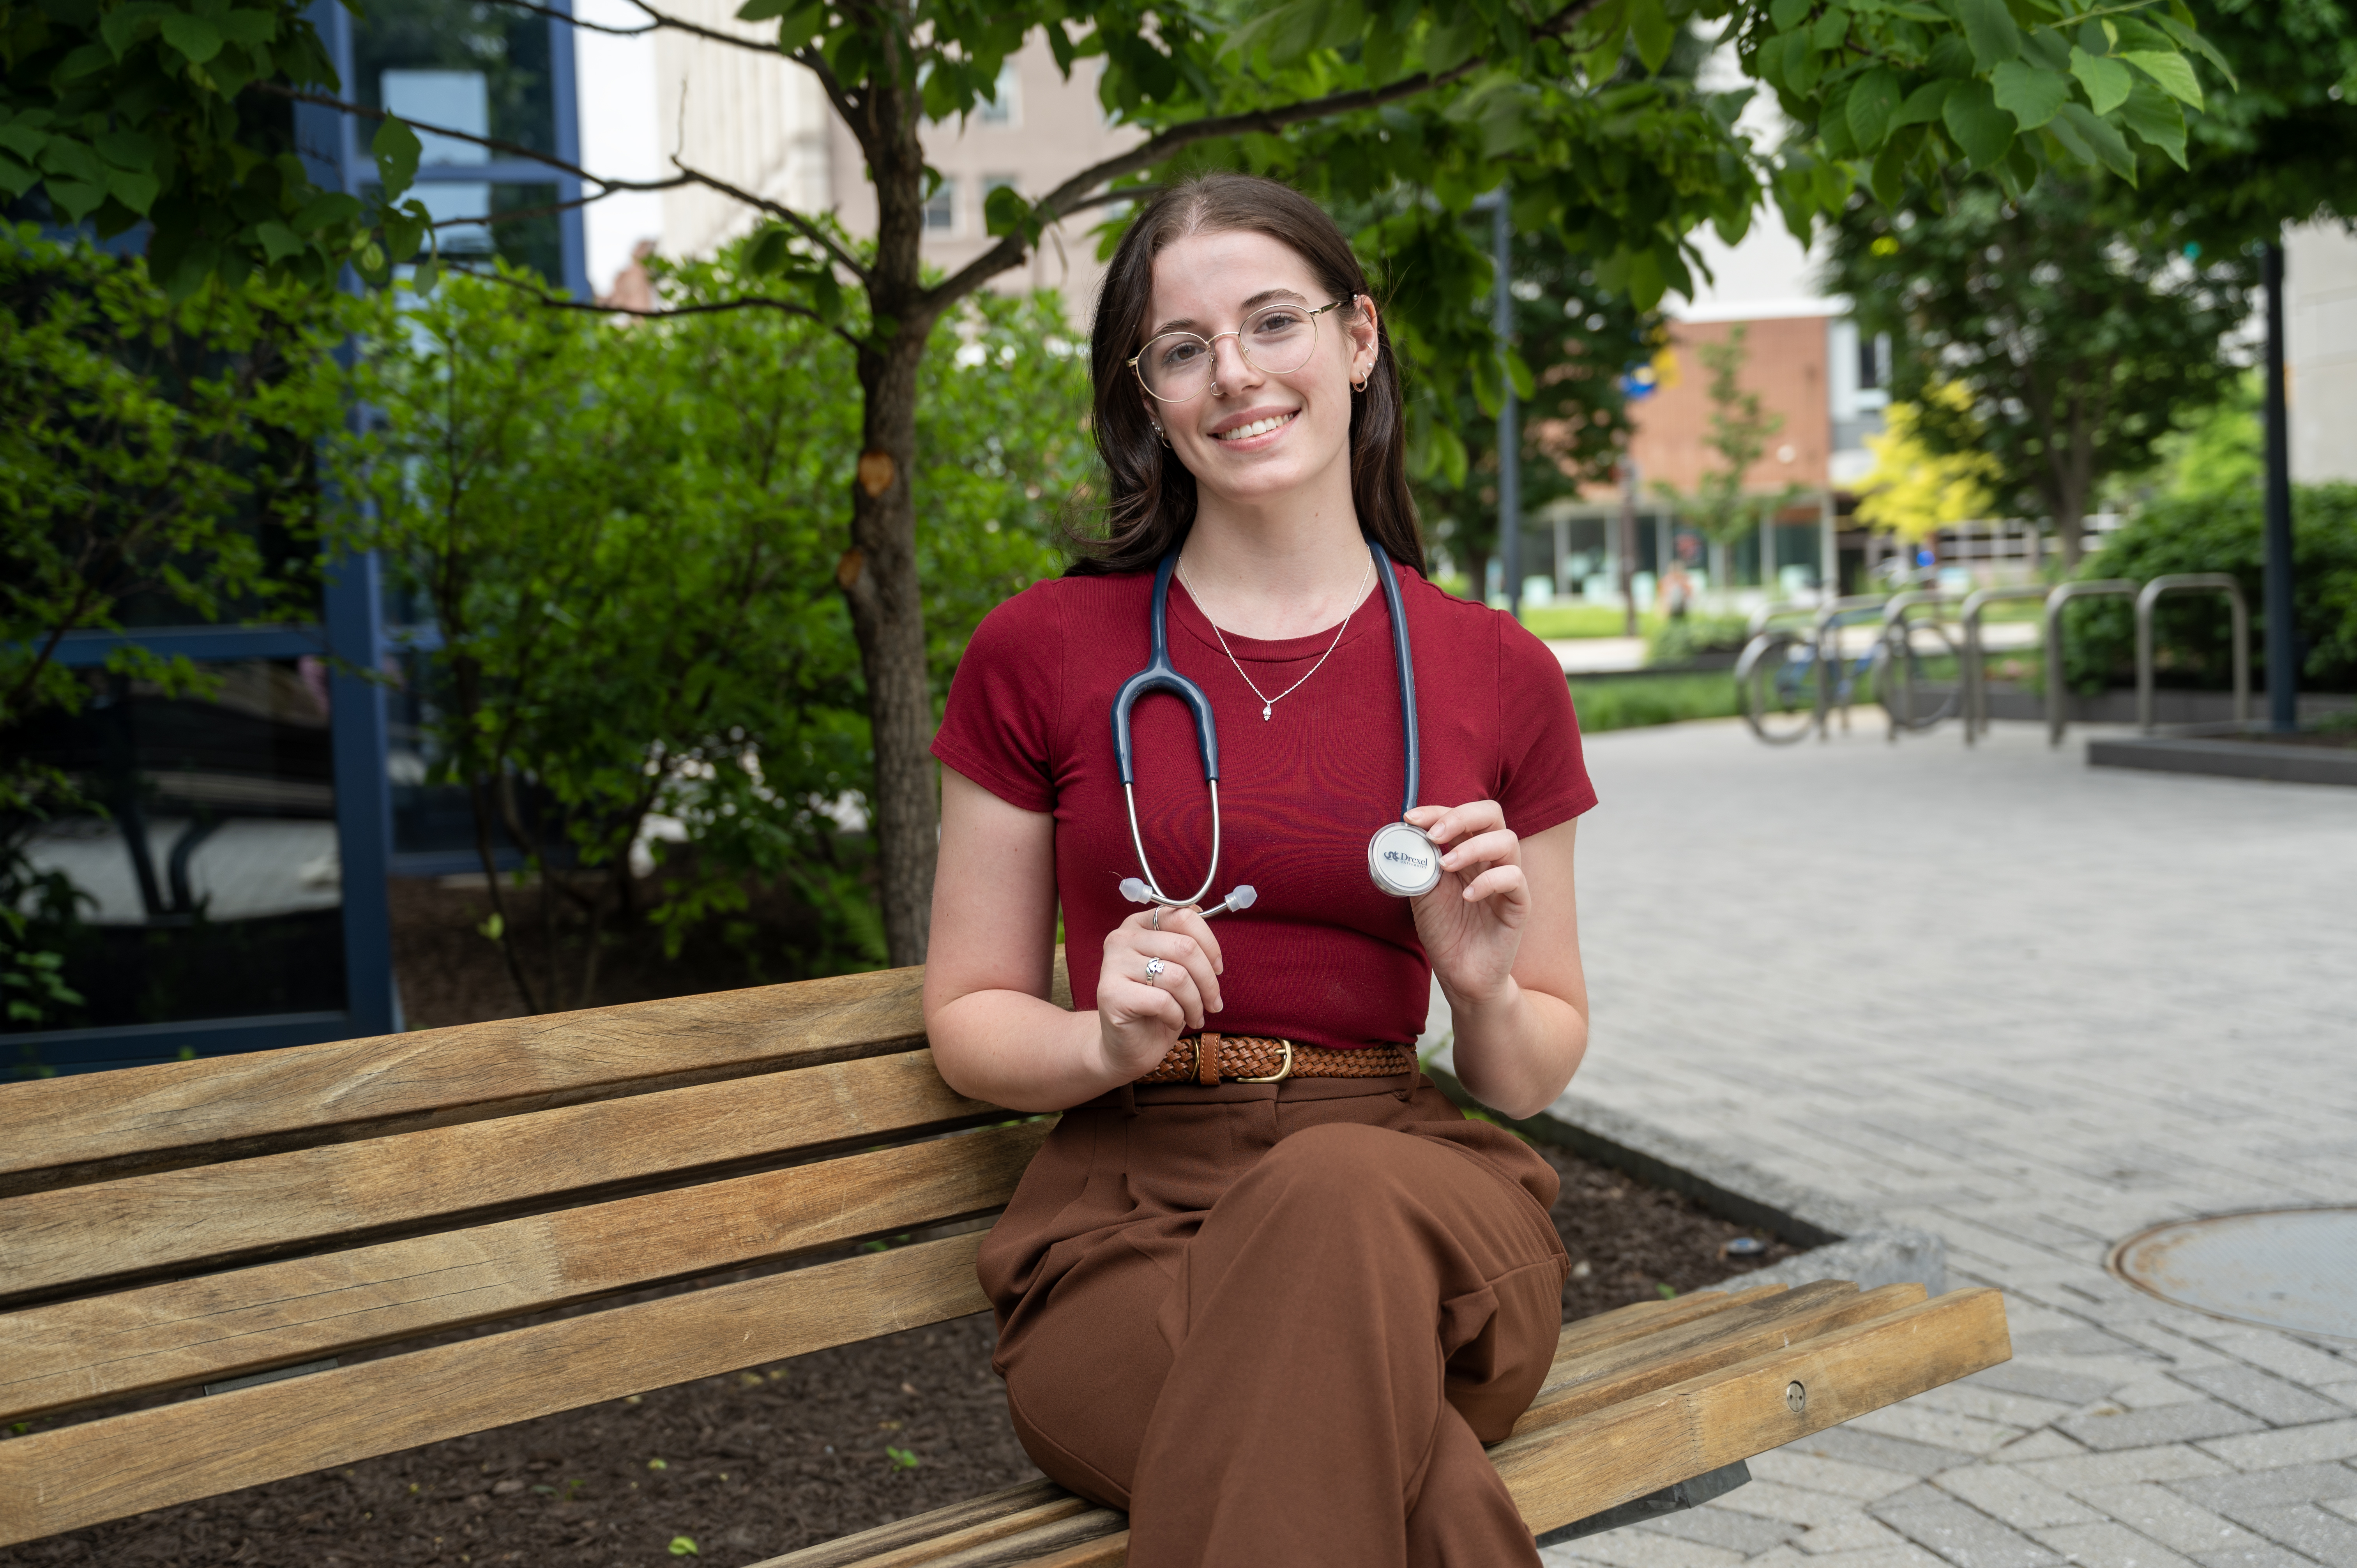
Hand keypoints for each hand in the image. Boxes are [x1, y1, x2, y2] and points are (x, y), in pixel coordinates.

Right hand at [1096, 904, 1224, 1078]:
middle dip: (1209, 980)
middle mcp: (1120, 939)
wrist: (1126, 1046)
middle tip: (1213, 1003)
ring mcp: (1112, 965)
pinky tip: (1173, 1021)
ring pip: (1178, 977)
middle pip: (1185, 947)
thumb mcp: (1175, 968)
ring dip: (1195, 1003)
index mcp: (1137, 925)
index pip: (1181, 916)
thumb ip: (1183, 940)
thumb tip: (1199, 911)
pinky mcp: (1111, 994)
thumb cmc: (1156, 1006)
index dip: (1209, 943)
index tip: (1218, 968)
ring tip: (1195, 1016)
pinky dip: (1177, 1016)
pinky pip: (1163, 1001)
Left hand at [1403, 800, 1526, 1008]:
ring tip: (1446, 866)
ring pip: (1507, 841)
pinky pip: (1515, 878)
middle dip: (1460, 816)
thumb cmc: (1444, 931)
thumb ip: (1419, 862)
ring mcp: (1506, 881)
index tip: (1410, 818)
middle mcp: (1489, 860)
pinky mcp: (1519, 905)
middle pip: (1491, 815)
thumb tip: (1406, 833)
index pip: (1461, 815)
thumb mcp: (1422, 891)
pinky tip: (1467, 896)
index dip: (1437, 810)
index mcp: (1466, 851)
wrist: (1460, 974)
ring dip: (1472, 847)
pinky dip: (1489, 881)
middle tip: (1434, 835)